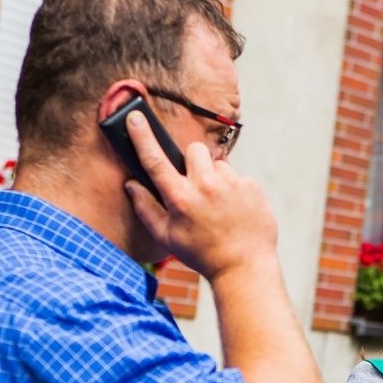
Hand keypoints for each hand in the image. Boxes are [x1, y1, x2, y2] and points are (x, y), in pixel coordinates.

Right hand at [123, 110, 276, 280]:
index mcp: (180, 198)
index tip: (135, 117)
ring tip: (219, 204)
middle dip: (192, 161)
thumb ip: (146, 208)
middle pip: (193, 150)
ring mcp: (231, 184)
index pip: (155, 160)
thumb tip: (131, 185)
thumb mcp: (167, 237)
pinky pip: (237, 177)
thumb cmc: (202, 254)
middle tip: (195, 184)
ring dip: (215, 177)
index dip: (143, 136)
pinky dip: (235, 189)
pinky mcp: (251, 186)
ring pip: (217, 164)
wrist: (244, 266)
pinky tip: (235, 210)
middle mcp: (205, 186)